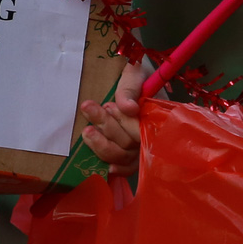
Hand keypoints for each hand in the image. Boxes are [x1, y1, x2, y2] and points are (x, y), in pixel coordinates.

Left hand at [82, 57, 161, 176]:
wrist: (136, 83)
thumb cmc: (137, 78)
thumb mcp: (134, 75)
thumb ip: (130, 89)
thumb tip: (129, 108)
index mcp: (155, 115)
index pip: (141, 128)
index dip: (124, 122)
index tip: (109, 106)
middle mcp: (150, 135)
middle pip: (129, 143)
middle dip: (107, 127)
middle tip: (88, 108)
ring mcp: (140, 147)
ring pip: (123, 156)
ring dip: (102, 145)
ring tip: (87, 131)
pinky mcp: (130, 155)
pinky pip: (126, 168)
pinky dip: (117, 169)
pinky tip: (106, 167)